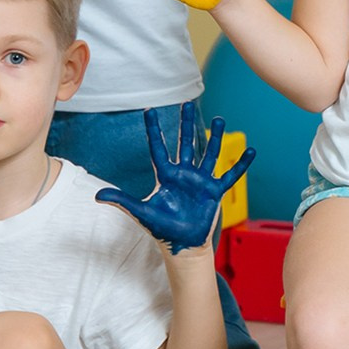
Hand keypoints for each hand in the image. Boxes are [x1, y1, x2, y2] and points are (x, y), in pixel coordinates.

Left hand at [97, 106, 253, 254]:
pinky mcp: (215, 191)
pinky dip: (240, 165)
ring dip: (215, 137)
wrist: (182, 245)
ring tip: (221, 119)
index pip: (158, 147)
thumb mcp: (141, 212)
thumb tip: (97, 196)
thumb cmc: (161, 228)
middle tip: (187, 103)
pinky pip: (230, 175)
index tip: (149, 109)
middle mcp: (184, 174)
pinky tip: (251, 152)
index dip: (154, 129)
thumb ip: (121, 201)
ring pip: (209, 153)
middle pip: (185, 143)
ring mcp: (201, 181)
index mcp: (165, 176)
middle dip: (186, 123)